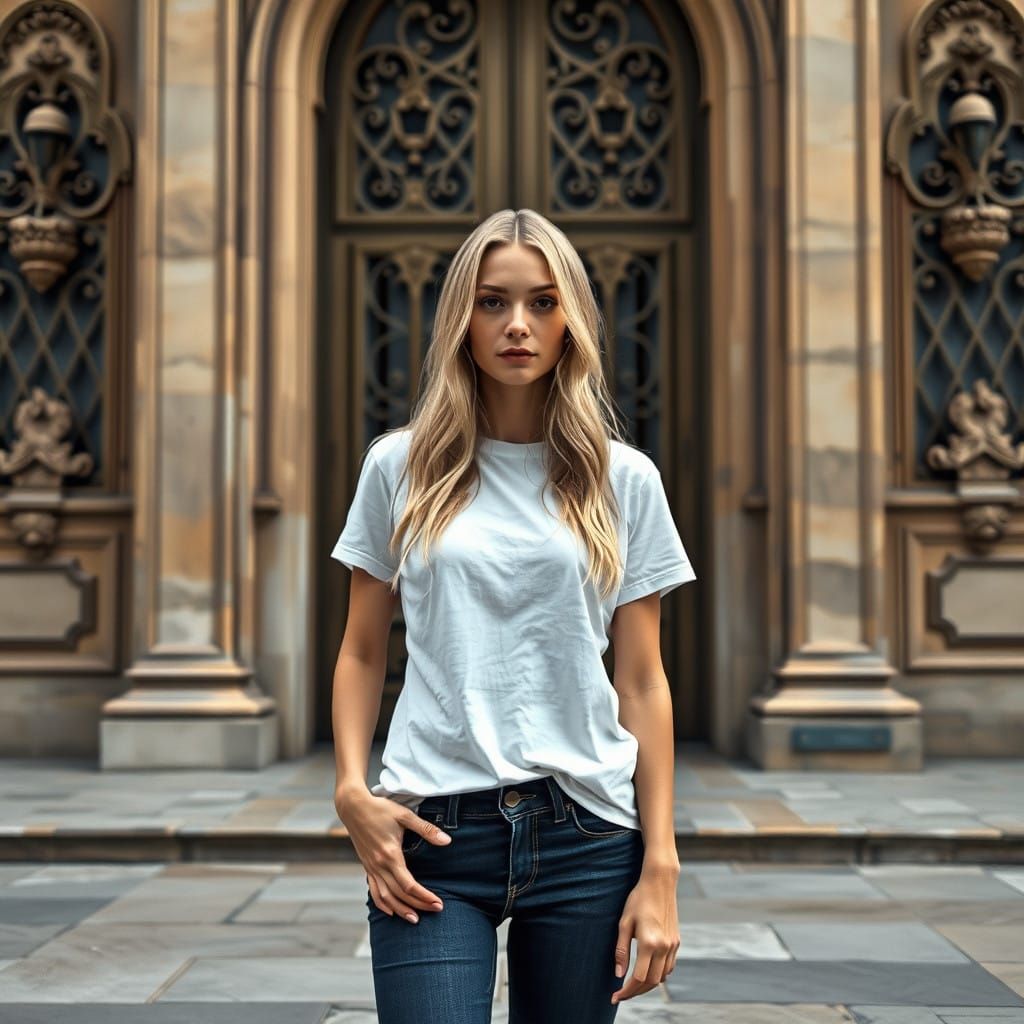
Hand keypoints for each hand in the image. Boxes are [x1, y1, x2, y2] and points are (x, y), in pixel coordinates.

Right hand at [336, 788, 450, 923]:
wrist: (353, 807)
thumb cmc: (380, 809)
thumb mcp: (405, 815)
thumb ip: (426, 829)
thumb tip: (447, 841)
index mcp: (390, 854)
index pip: (409, 885)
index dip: (424, 896)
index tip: (438, 903)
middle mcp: (379, 865)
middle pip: (399, 894)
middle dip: (418, 905)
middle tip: (435, 911)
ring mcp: (371, 867)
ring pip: (385, 897)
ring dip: (400, 910)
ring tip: (415, 919)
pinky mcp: (366, 866)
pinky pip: (374, 890)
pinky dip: (382, 904)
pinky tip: (391, 911)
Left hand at [610, 866, 680, 1004]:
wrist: (660, 883)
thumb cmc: (638, 900)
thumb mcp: (624, 922)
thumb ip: (621, 950)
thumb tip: (618, 975)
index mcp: (649, 942)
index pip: (638, 978)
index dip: (626, 991)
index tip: (615, 996)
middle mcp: (664, 947)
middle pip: (651, 982)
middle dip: (636, 992)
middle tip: (621, 994)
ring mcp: (672, 945)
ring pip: (662, 977)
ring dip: (647, 985)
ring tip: (632, 985)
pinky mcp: (676, 942)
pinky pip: (669, 967)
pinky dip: (658, 974)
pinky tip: (647, 971)